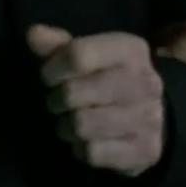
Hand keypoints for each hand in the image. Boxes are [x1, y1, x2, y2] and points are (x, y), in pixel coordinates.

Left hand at [27, 24, 165, 175]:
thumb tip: (33, 34)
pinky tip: (89, 140)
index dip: (52, 69)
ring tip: (72, 121)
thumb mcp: (87, 56)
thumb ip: (58, 45)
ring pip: (80, 125)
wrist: (152, 119)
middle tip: (60, 103)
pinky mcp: (145, 150)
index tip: (48, 77)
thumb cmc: (108, 80)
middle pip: (73, 93)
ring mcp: (149, 118)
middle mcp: (146, 82)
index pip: (78, 56)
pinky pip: (92, 152)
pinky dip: (82, 149)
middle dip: (56, 101)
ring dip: (66, 127)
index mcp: (131, 50)